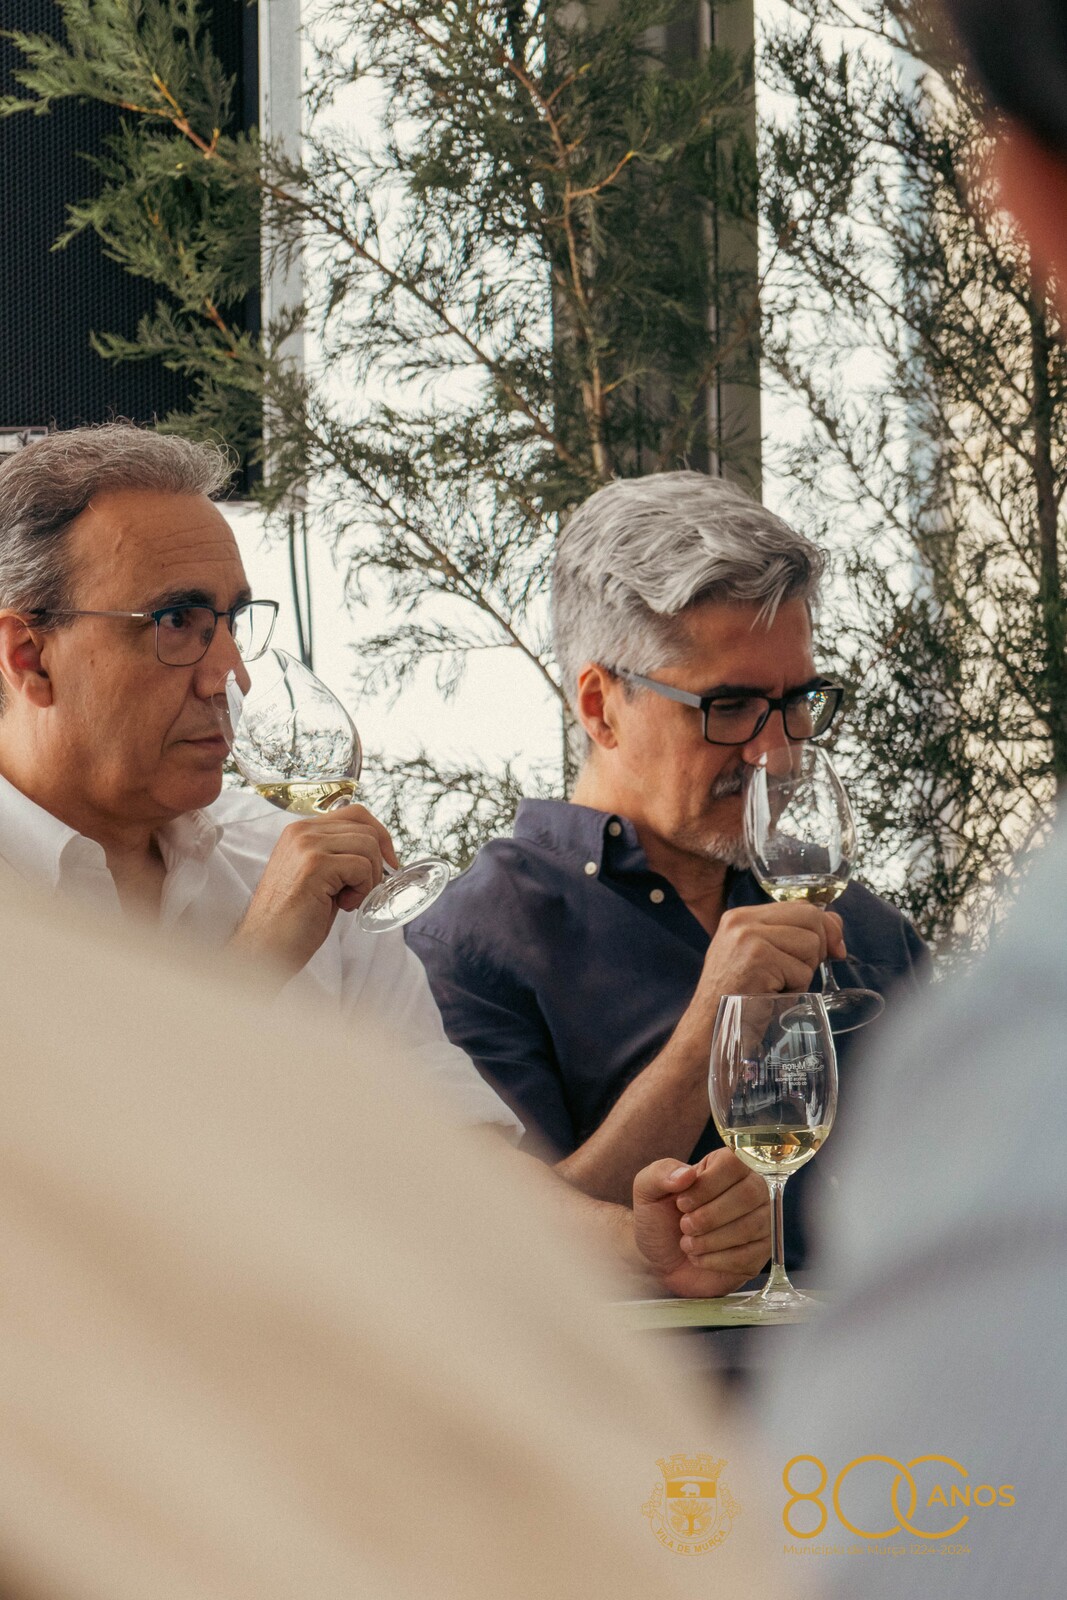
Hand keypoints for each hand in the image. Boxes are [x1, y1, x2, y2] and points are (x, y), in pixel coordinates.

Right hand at [229, 806, 398, 977]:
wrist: (266, 946)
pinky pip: (362, 867)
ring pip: (368, 846)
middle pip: (367, 829)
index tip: (388, 863)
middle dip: (376, 863)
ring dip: (368, 879)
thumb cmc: (293, 919)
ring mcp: (307, 845)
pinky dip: (362, 890)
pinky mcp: (315, 865)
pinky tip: (342, 905)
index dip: (380, 837)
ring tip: (346, 899)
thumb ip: (339, 855)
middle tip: (360, 891)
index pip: (356, 814)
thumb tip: (380, 851)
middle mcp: (302, 831)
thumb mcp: (318, 876)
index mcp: (301, 831)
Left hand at [632, 1150, 769, 1297]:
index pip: (734, 1163)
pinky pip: (748, 1256)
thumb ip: (661, 1173)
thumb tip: (687, 1174)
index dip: (707, 1185)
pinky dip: (716, 1260)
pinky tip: (699, 1258)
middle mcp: (751, 1188)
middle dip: (708, 1216)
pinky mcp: (760, 1252)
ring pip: (749, 1227)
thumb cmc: (659, 1218)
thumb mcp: (648, 1190)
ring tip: (688, 1243)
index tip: (681, 1203)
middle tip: (684, 1226)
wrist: (661, 1259)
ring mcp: (761, 1220)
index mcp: (725, 1165)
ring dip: (709, 1240)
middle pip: (748, 1195)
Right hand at [698, 902, 846, 1007]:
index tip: (832, 951)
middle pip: (811, 918)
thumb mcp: (760, 958)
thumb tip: (836, 923)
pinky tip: (772, 996)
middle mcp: (743, 921)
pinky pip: (802, 971)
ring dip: (803, 974)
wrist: (707, 1030)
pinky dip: (795, 990)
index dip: (823, 928)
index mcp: (741, 917)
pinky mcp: (758, 959)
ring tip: (776, 987)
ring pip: (811, 945)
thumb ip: (792, 936)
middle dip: (818, 949)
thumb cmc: (737, 999)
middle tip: (796, 975)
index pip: (800, 906)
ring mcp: (749, 938)